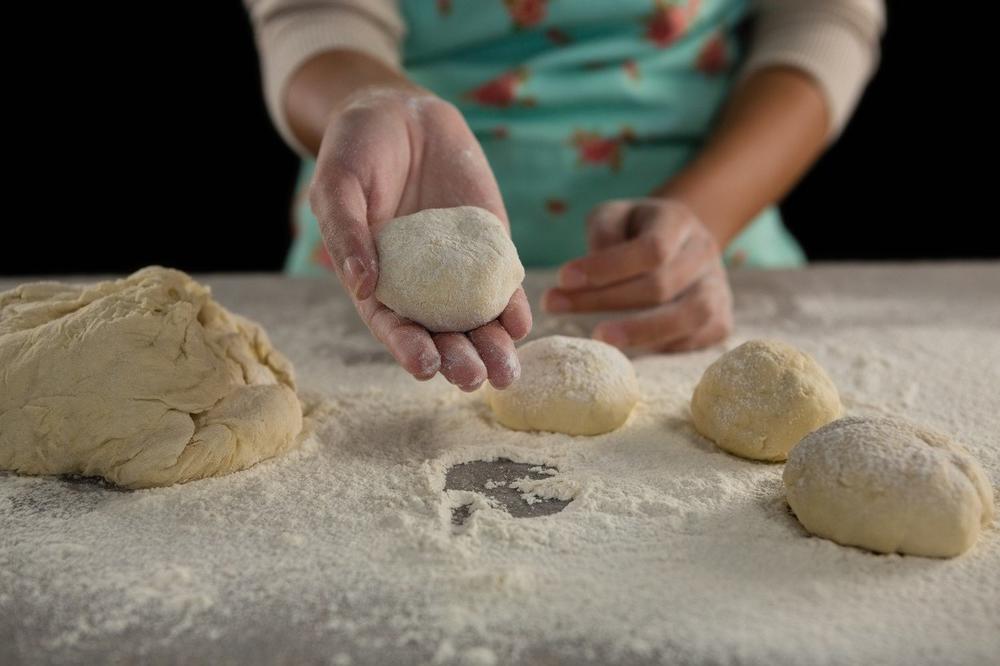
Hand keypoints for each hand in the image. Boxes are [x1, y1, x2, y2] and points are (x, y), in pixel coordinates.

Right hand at [309, 86, 530, 389]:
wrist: (400, 111)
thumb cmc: (355, 150)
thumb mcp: (337, 185)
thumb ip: (346, 232)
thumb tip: (361, 285)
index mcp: (376, 281)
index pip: (392, 326)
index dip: (407, 349)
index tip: (424, 367)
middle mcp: (419, 285)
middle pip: (440, 334)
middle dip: (457, 361)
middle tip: (472, 379)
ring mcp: (458, 269)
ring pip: (476, 320)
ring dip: (492, 348)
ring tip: (505, 373)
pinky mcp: (489, 247)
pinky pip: (503, 284)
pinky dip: (513, 307)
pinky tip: (520, 325)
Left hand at [542, 199, 731, 351]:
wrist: (676, 244)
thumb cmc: (632, 231)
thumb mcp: (613, 216)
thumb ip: (602, 231)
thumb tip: (592, 270)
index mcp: (679, 221)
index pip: (651, 249)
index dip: (607, 267)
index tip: (562, 278)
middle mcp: (704, 254)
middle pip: (659, 286)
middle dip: (604, 300)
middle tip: (555, 306)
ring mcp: (717, 289)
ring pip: (685, 317)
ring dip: (638, 332)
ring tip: (597, 338)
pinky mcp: (719, 321)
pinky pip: (693, 340)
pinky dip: (660, 347)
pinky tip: (625, 349)